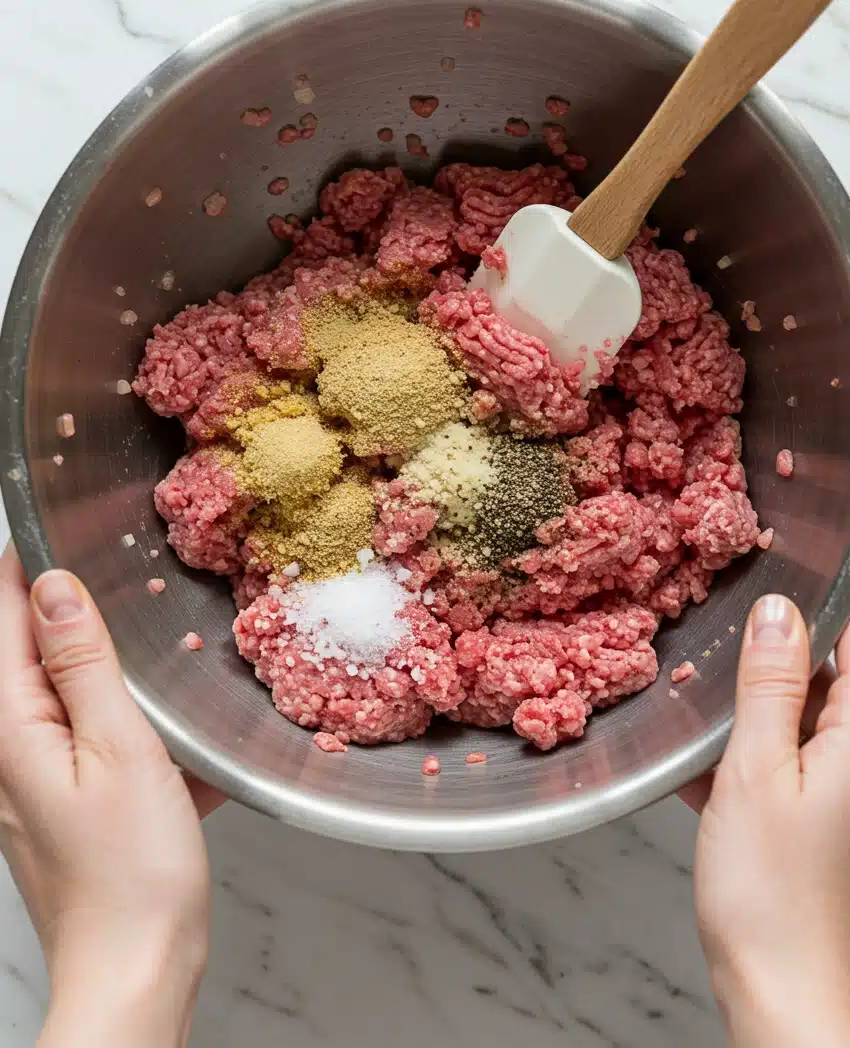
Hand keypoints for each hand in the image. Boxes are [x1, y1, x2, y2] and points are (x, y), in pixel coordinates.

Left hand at [0, 543, 223, 1047]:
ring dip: (114, 670)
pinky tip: (182, 741)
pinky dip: (132, 725)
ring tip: (168, 657)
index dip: (28, 565)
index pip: (4, 618)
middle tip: (134, 581)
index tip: (65, 525)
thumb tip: (53, 586)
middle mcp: (11, 750)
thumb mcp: (119, 748)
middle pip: (32, 653)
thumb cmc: (131, 874)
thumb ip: (83, 663)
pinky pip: (95, 741)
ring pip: (71, 694)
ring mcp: (36, 781)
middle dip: (79, 612)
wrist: (136, 974)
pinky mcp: (67, 807)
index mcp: (12, 727)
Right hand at [683, 573, 849, 1047]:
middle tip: (724, 621)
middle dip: (789, 633)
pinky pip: (807, 752)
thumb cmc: (773, 898)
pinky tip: (712, 764)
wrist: (788, 999)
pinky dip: (765, 744)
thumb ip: (771, 682)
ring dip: (767, 693)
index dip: (835, 577)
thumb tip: (781, 610)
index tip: (784, 549)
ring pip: (820, 704)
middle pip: (849, 658)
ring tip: (707, 697)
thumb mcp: (755, 772)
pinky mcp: (844, 815)